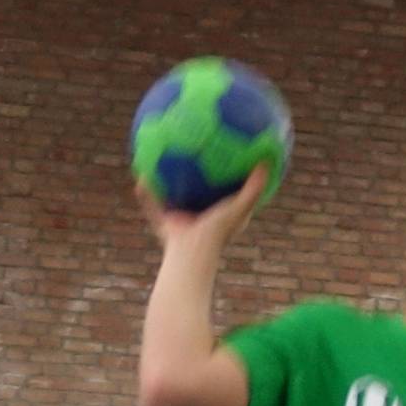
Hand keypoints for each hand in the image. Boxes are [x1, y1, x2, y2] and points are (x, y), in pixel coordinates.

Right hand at [140, 166, 268, 253]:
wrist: (190, 252)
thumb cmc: (218, 232)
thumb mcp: (239, 207)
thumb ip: (254, 188)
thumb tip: (265, 162)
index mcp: (220, 215)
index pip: (225, 194)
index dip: (226, 179)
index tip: (227, 159)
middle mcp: (200, 217)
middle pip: (197, 194)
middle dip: (194, 178)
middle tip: (192, 153)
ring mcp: (181, 220)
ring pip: (172, 199)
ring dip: (167, 183)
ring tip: (161, 159)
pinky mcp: (165, 223)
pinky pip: (152, 205)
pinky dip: (145, 193)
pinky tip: (140, 175)